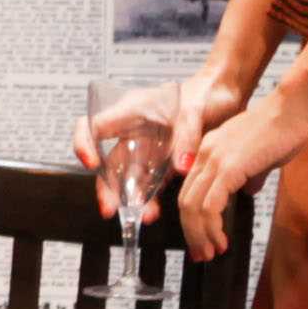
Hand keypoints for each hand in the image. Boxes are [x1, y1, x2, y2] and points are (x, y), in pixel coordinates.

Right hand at [78, 61, 250, 230]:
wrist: (223, 93)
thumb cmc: (204, 92)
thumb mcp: (194, 112)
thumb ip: (186, 138)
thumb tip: (180, 167)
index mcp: (131, 112)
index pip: (94, 125)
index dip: (84, 143)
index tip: (91, 163)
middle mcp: (134, 132)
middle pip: (109, 160)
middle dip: (106, 186)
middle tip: (109, 208)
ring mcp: (147, 149)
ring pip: (129, 176)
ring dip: (130, 198)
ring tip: (140, 216)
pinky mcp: (163, 161)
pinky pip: (151, 183)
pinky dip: (150, 198)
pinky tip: (153, 211)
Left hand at [171, 83, 307, 262]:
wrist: (291, 108)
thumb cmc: (281, 129)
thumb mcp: (258, 156)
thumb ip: (248, 174)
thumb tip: (248, 191)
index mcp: (207, 152)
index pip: (189, 192)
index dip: (192, 220)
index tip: (201, 240)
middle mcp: (203, 155)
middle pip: (184, 203)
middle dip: (191, 233)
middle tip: (202, 254)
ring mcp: (213, 160)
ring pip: (192, 207)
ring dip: (200, 235)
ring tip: (212, 252)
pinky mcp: (228, 166)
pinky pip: (210, 204)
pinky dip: (212, 227)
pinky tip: (222, 240)